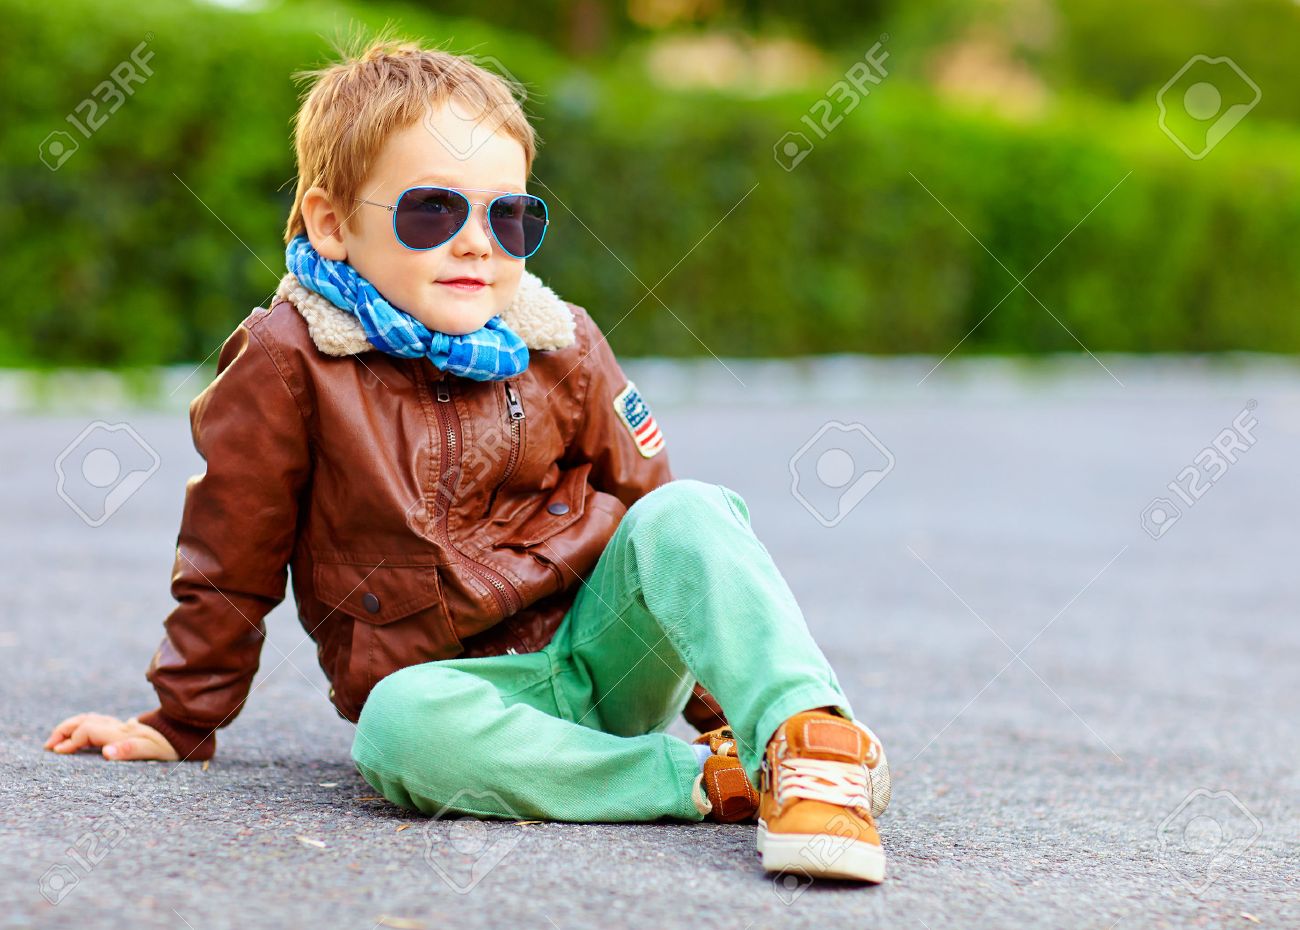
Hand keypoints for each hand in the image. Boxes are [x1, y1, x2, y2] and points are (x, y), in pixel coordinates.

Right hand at [44, 712, 178, 761]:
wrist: (187, 733)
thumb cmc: (170, 747)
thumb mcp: (153, 752)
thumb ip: (129, 750)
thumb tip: (106, 753)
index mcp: (121, 732)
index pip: (87, 731)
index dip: (70, 741)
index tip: (57, 752)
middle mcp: (119, 726)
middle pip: (84, 721)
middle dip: (64, 730)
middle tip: (49, 745)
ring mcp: (121, 726)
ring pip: (90, 719)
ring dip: (71, 727)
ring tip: (57, 740)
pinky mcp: (125, 728)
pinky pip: (98, 723)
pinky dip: (83, 727)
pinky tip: (80, 736)